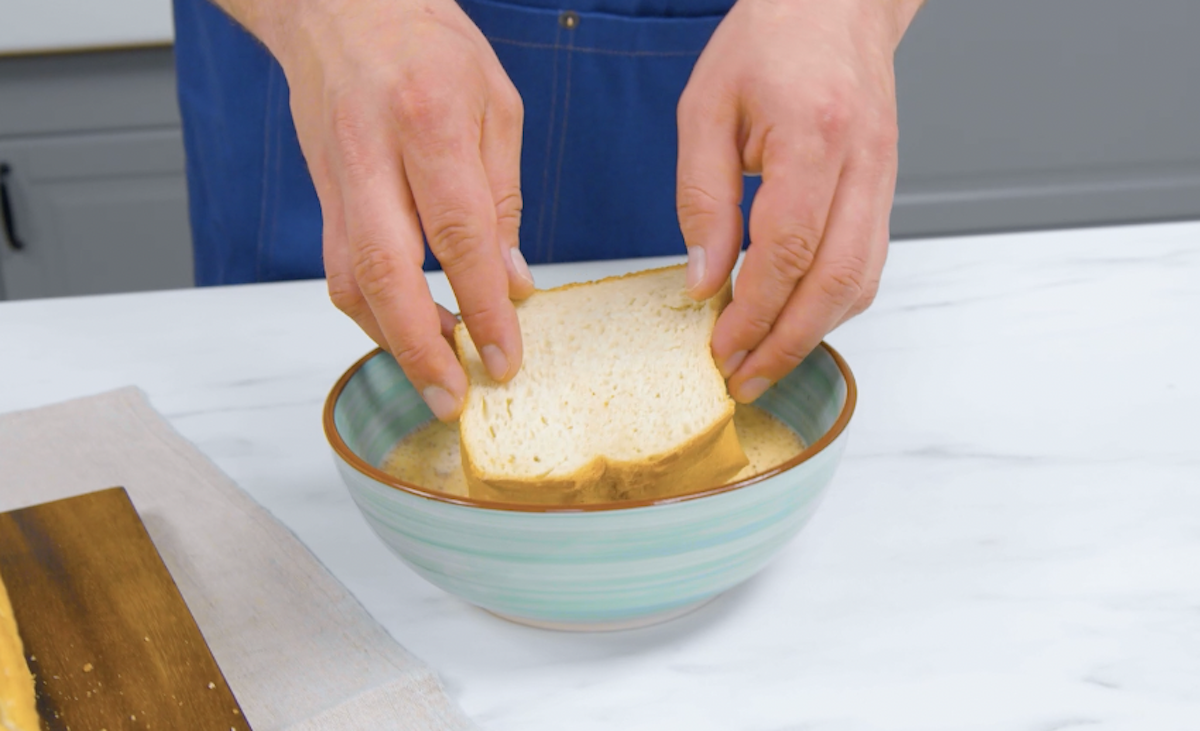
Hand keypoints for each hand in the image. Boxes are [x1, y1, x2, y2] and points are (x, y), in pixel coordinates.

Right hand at [259, 0, 533, 419]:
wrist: (341, 7)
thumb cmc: (429, 45)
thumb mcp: (495, 105)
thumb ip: (502, 195)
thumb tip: (511, 282)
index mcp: (430, 120)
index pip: (459, 234)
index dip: (481, 306)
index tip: (503, 358)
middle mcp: (374, 153)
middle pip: (385, 270)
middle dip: (420, 347)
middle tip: (454, 397)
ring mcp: (338, 177)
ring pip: (349, 280)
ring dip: (390, 341)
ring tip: (435, 377)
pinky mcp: (322, 194)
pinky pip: (338, 270)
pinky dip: (372, 314)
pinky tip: (407, 333)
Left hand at [677, 0, 919, 401]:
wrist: (835, 2)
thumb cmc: (768, 41)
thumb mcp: (706, 109)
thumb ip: (704, 199)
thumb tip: (703, 282)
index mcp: (814, 135)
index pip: (789, 249)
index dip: (754, 311)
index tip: (720, 348)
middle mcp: (862, 164)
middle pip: (836, 282)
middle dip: (786, 344)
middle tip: (743, 379)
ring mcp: (883, 178)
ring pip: (862, 282)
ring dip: (814, 334)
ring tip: (764, 362)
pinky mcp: (885, 187)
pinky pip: (868, 263)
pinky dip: (832, 304)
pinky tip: (795, 319)